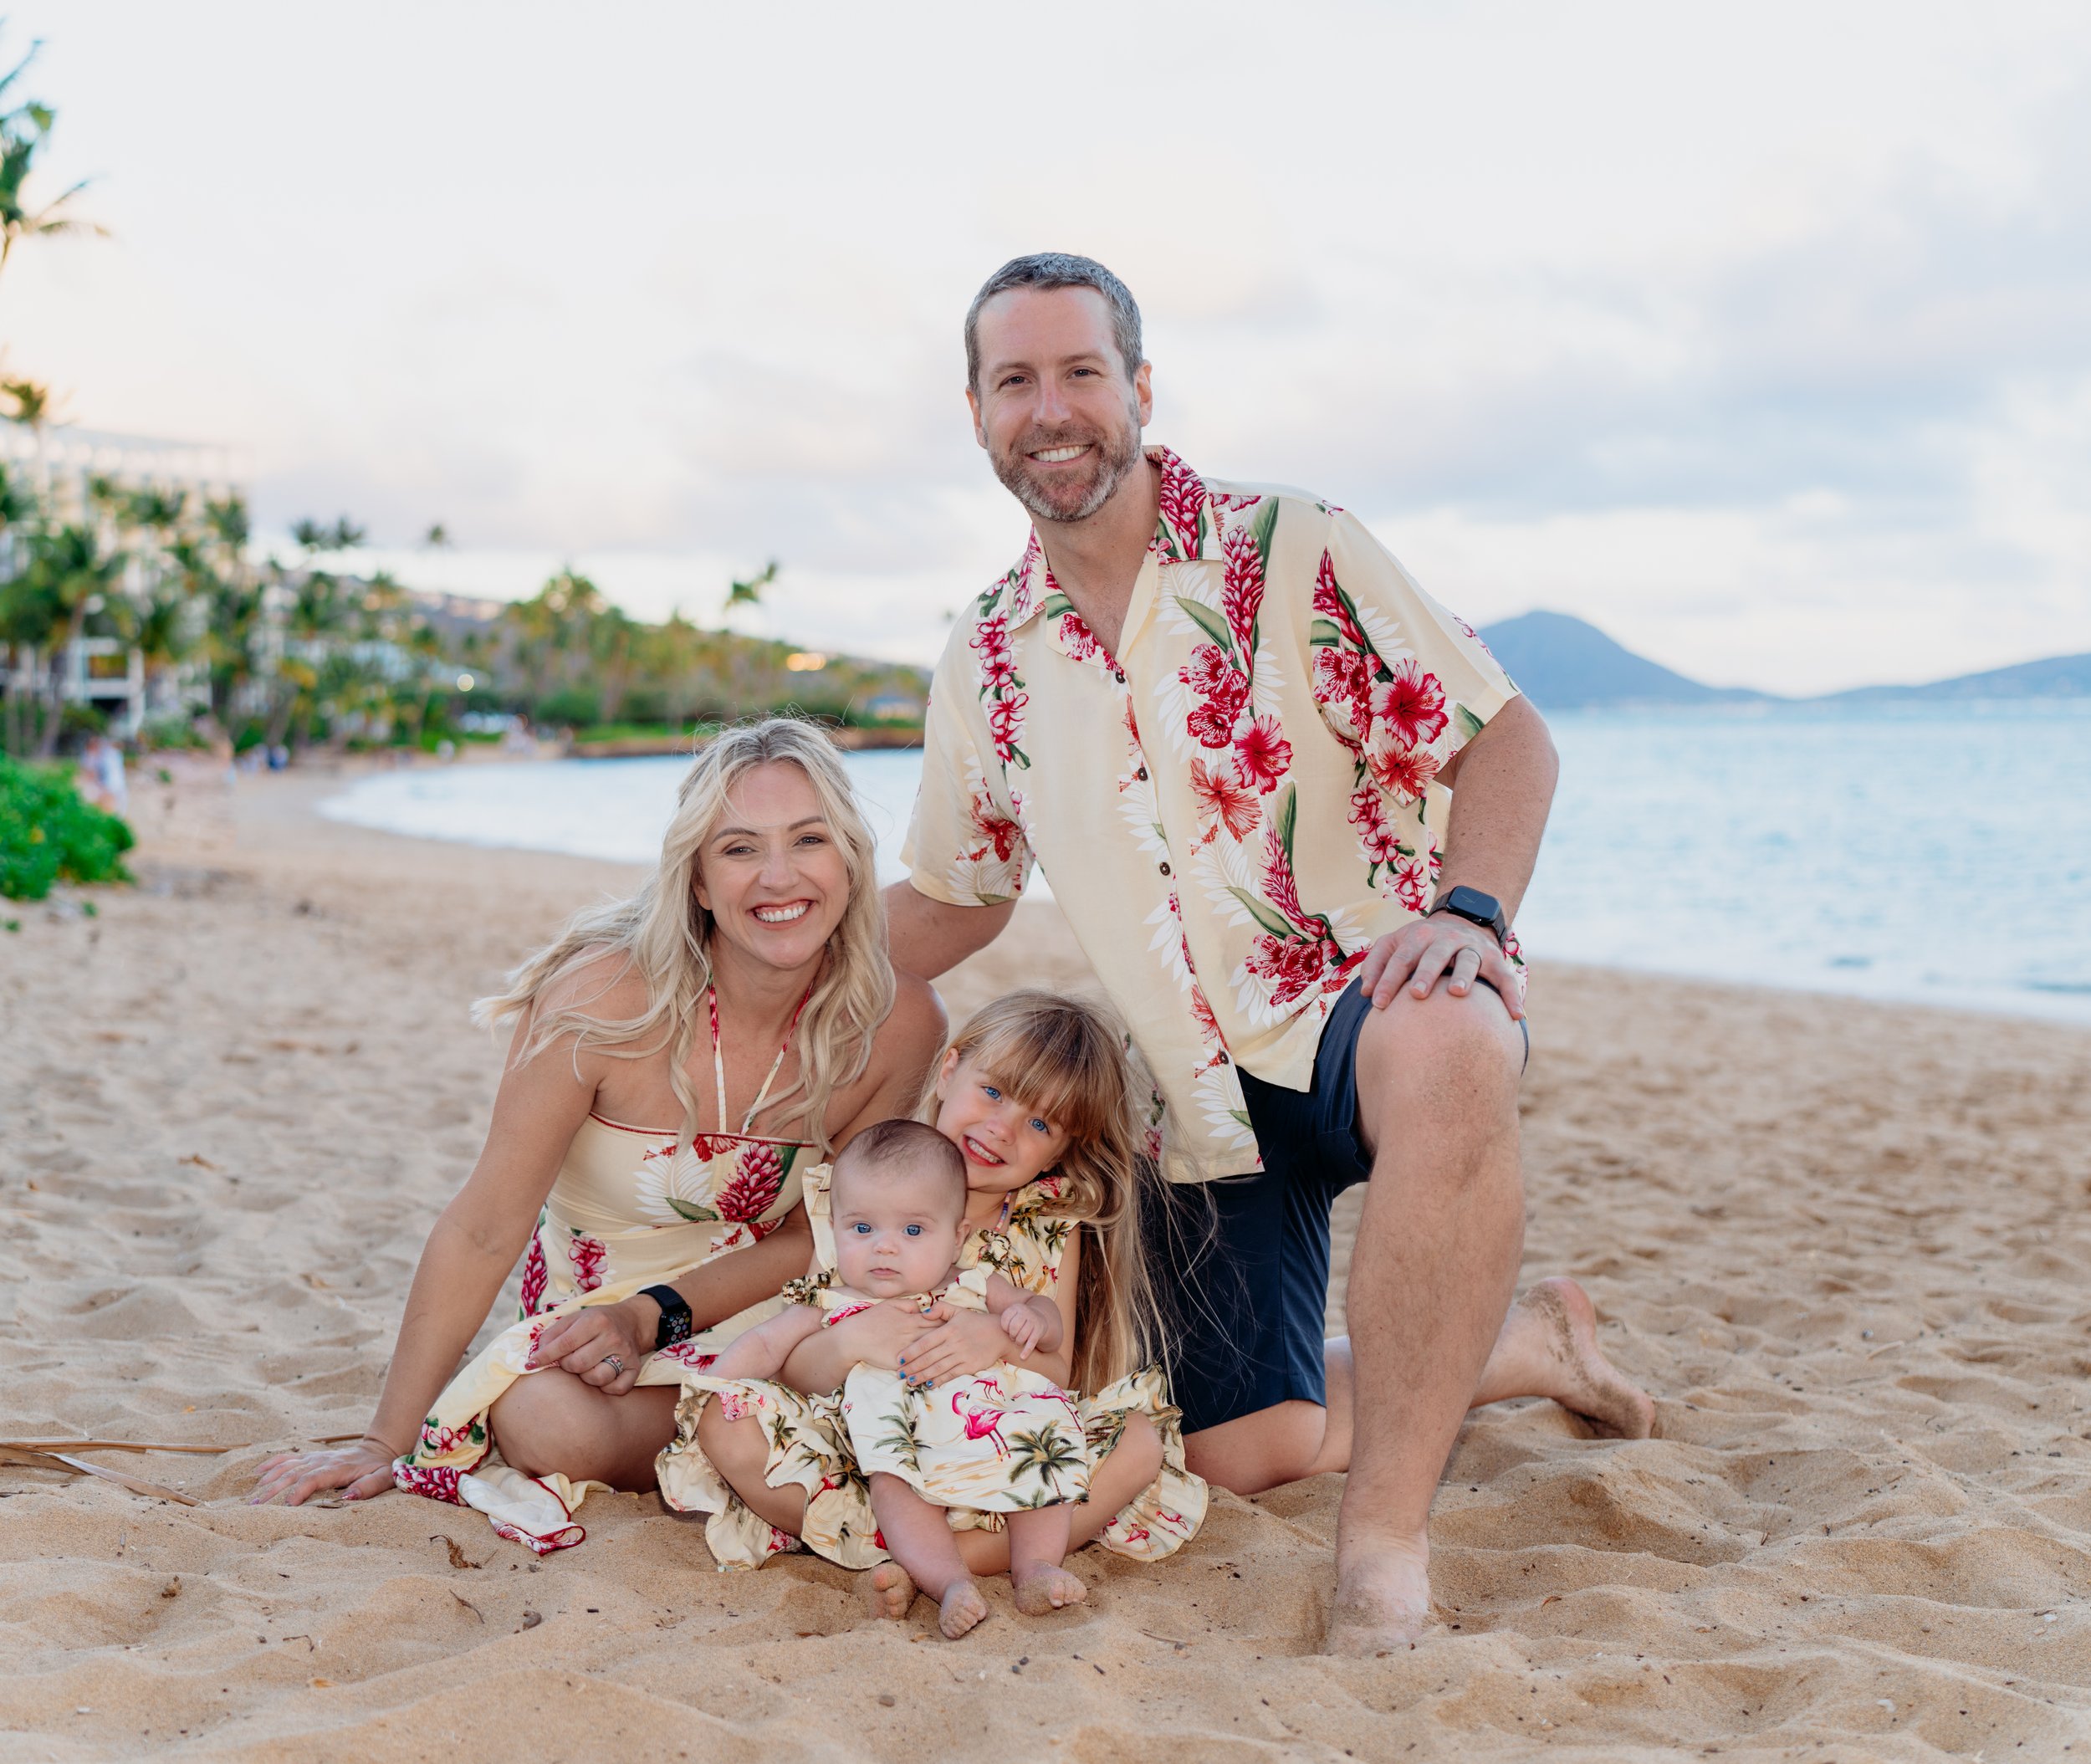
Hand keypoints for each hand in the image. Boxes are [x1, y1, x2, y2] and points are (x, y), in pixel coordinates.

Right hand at [249, 1436, 398, 1506]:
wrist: (379, 1449)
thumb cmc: (381, 1468)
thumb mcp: (383, 1478)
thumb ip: (368, 1488)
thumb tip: (348, 1497)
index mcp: (337, 1468)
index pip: (313, 1479)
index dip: (299, 1491)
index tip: (286, 1506)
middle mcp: (322, 1460)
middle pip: (293, 1474)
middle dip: (274, 1490)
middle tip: (256, 1508)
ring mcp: (314, 1457)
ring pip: (287, 1467)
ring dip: (268, 1481)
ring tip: (251, 1497)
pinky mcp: (311, 1457)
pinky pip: (288, 1458)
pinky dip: (271, 1465)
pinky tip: (256, 1473)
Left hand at [529, 1297, 652, 1394]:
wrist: (631, 1320)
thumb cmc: (596, 1321)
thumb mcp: (573, 1318)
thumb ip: (552, 1334)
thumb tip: (535, 1355)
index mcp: (596, 1321)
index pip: (564, 1344)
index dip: (544, 1356)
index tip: (530, 1365)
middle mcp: (612, 1337)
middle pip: (578, 1364)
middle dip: (567, 1366)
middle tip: (569, 1360)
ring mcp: (626, 1354)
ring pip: (597, 1378)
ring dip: (585, 1377)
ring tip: (586, 1367)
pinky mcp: (635, 1368)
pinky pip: (617, 1388)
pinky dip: (607, 1388)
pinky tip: (602, 1377)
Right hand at [824, 1297, 947, 1373]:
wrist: (854, 1337)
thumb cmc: (871, 1319)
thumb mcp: (890, 1304)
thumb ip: (908, 1304)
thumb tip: (922, 1307)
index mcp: (911, 1320)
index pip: (936, 1321)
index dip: (948, 1324)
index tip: (958, 1326)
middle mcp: (911, 1334)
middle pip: (937, 1337)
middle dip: (950, 1340)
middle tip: (963, 1342)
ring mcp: (906, 1349)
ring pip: (929, 1353)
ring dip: (941, 1356)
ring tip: (954, 1359)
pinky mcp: (899, 1363)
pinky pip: (916, 1367)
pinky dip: (926, 1369)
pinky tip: (937, 1374)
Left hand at [899, 1307, 1010, 1390]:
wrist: (999, 1334)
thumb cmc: (975, 1322)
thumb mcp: (958, 1311)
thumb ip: (940, 1309)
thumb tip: (922, 1313)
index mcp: (949, 1330)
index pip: (925, 1342)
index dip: (911, 1351)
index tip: (899, 1358)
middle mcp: (954, 1343)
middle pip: (929, 1358)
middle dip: (913, 1367)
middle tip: (900, 1373)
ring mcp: (962, 1356)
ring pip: (938, 1368)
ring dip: (922, 1376)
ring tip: (910, 1381)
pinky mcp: (970, 1366)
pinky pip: (951, 1374)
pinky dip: (939, 1380)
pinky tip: (929, 1384)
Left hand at [999, 1302, 1043, 1358]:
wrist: (1038, 1318)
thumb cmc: (1019, 1320)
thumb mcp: (1012, 1315)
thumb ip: (1003, 1321)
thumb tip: (987, 1333)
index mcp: (1016, 1308)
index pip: (1006, 1319)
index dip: (1005, 1328)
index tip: (1007, 1331)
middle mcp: (1025, 1312)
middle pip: (1014, 1327)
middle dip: (1012, 1335)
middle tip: (1012, 1338)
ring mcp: (1033, 1321)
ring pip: (1022, 1336)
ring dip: (1018, 1342)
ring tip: (1017, 1342)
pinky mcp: (1039, 1330)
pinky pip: (1032, 1342)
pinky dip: (1026, 1351)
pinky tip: (1022, 1357)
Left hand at [1357, 909, 1522, 1016]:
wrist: (1463, 919)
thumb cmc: (1419, 943)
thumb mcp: (1395, 943)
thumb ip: (1376, 964)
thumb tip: (1366, 993)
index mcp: (1419, 936)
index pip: (1401, 958)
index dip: (1389, 979)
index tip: (1379, 1003)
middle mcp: (1447, 939)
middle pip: (1434, 955)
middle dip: (1426, 973)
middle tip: (1417, 993)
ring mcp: (1473, 948)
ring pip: (1469, 960)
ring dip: (1464, 975)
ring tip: (1457, 993)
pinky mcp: (1496, 960)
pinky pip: (1506, 978)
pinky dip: (1512, 995)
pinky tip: (1516, 1015)